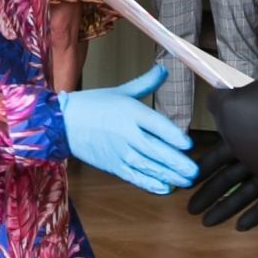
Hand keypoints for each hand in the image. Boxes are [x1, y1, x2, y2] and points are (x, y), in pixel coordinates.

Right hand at [57, 65, 198, 194]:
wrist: (63, 122)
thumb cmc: (93, 104)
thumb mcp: (121, 91)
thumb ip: (146, 83)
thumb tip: (164, 69)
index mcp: (130, 111)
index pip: (156, 125)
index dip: (173, 136)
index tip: (189, 144)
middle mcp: (126, 132)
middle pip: (155, 149)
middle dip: (176, 162)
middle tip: (194, 171)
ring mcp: (119, 151)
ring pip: (147, 166)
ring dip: (168, 175)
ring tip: (185, 181)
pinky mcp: (112, 165)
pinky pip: (133, 176)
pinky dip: (149, 184)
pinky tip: (165, 188)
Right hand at [187, 76, 257, 229]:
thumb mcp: (233, 105)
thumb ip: (220, 104)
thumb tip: (214, 100)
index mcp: (247, 130)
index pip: (219, 152)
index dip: (203, 167)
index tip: (188, 181)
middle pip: (230, 174)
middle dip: (209, 192)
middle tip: (190, 209)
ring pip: (247, 191)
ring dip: (225, 208)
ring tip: (206, 224)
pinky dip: (255, 215)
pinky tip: (239, 228)